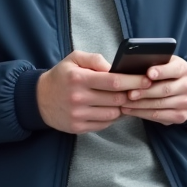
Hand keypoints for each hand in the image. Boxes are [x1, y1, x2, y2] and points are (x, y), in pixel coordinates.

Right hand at [37, 51, 151, 133]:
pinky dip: (112, 117)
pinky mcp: (78, 128)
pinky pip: (104, 124)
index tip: (147, 80)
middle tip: (139, 90)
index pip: (114, 81)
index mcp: (78, 79)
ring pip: (113, 114)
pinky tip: (111, 108)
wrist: (39, 100)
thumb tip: (114, 67)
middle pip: (116, 99)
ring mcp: (78, 115)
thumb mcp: (74, 59)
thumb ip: (95, 59)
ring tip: (124, 99)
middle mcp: (78, 98)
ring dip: (122, 107)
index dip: (134, 81)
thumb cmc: (61, 76)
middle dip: (131, 94)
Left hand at [120, 55, 186, 124]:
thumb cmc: (165, 75)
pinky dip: (141, 113)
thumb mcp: (163, 65)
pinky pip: (158, 116)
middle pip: (164, 90)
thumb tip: (131, 65)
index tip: (148, 73)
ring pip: (159, 104)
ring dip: (139, 105)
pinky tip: (129, 110)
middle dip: (145, 92)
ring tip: (124, 103)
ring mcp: (186, 102)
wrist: (181, 91)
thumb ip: (153, 64)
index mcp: (183, 69)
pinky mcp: (181, 116)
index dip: (161, 72)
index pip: (174, 69)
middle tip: (129, 93)